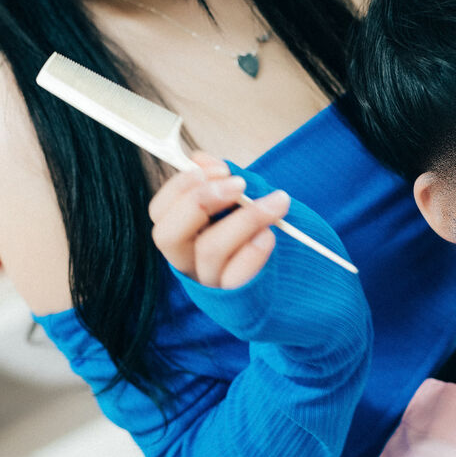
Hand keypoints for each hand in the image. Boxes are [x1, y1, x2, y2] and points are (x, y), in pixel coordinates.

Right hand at [148, 152, 291, 288]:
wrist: (296, 273)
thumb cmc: (259, 230)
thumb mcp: (240, 200)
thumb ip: (221, 180)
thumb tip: (200, 159)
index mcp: (181, 233)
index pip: (159, 211)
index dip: (182, 185)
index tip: (220, 169)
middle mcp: (186, 260)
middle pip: (167, 235)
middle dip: (200, 201)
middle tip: (239, 184)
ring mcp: (209, 280)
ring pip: (209, 249)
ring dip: (245, 218)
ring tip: (277, 203)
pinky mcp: (234, 297)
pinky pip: (236, 276)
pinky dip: (254, 251)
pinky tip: (270, 236)